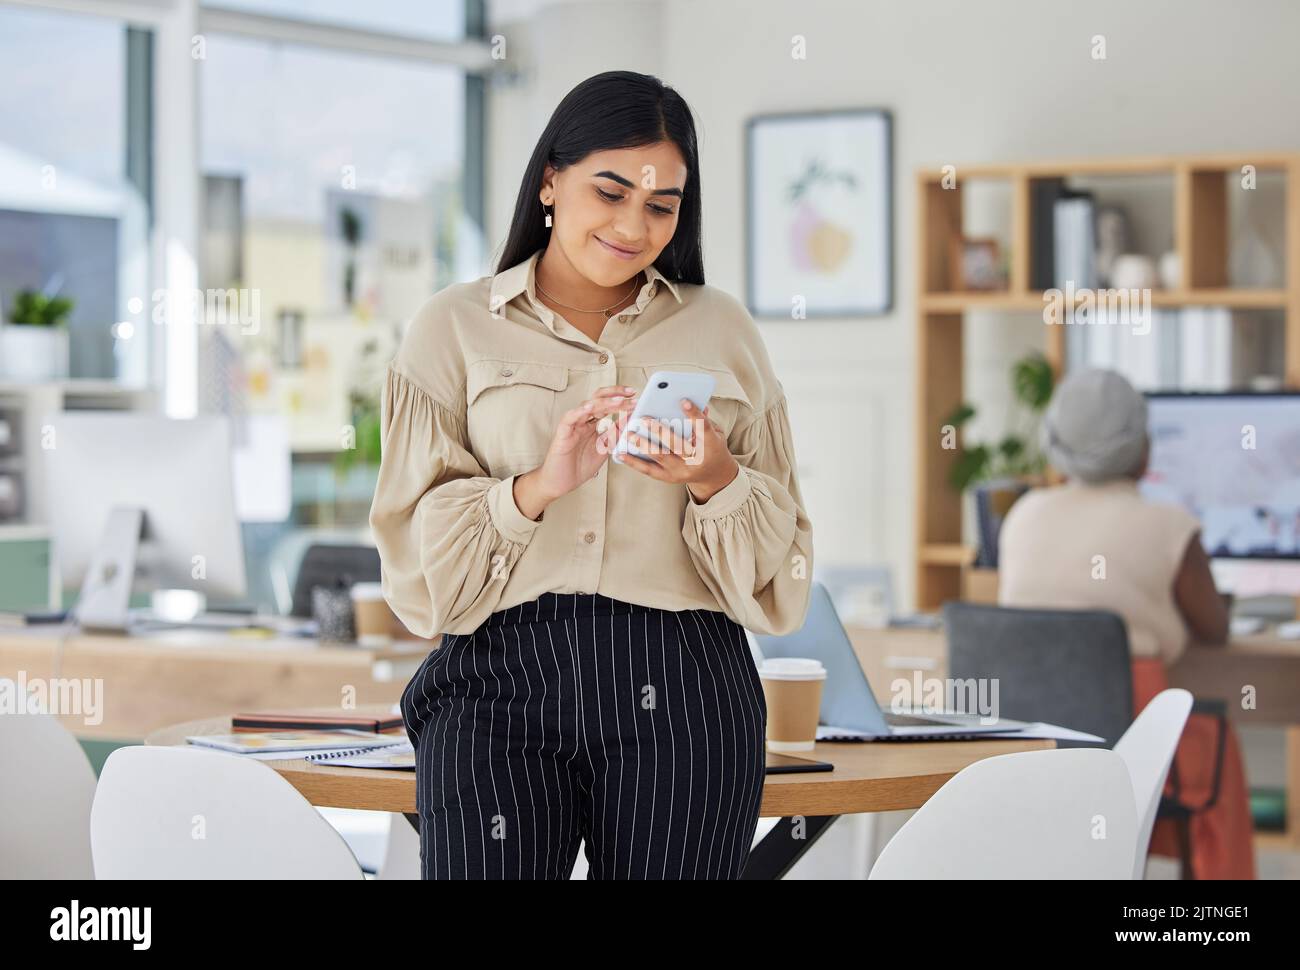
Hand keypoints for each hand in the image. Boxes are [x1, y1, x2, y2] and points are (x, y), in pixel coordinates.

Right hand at [513, 385, 637, 518]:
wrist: (560, 483)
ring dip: (604, 402)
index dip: (621, 400)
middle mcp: (582, 422)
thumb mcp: (603, 450)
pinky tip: (589, 407)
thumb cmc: (578, 467)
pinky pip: (569, 418)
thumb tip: (628, 422)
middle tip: (631, 393)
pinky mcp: (562, 433)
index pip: (607, 406)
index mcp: (592, 425)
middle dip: (615, 394)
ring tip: (619, 401)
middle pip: (598, 400)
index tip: (636, 398)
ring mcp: (572, 426)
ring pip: (586, 406)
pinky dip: (578, 412)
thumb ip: (613, 436)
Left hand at [615, 398, 739, 503]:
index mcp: (711, 447)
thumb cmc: (712, 448)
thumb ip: (702, 418)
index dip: (694, 414)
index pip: (703, 428)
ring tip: (629, 434)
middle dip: (660, 430)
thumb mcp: (715, 432)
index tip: (682, 400)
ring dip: (643, 444)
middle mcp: (695, 461)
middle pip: (677, 444)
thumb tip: (690, 400)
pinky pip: (648, 470)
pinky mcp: (668, 478)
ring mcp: (681, 472)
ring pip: (660, 456)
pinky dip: (633, 461)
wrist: (714, 476)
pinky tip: (621, 453)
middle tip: (644, 418)